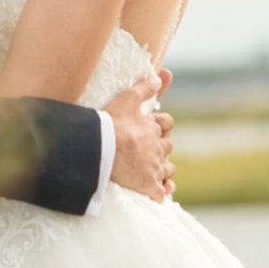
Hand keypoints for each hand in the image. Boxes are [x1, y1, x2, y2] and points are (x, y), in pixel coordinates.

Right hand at [104, 68, 174, 202]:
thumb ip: (144, 87)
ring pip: (168, 169)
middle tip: (145, 148)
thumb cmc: (111, 123)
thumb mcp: (127, 98)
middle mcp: (157, 148)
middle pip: (167, 147)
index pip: (166, 123)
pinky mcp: (147, 185)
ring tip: (151, 169)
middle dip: (159, 146)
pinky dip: (161, 192)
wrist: (100, 148)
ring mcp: (153, 168)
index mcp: (153, 128)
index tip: (148, 125)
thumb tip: (161, 75)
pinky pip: (160, 193)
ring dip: (162, 169)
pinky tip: (159, 192)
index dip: (158, 124)